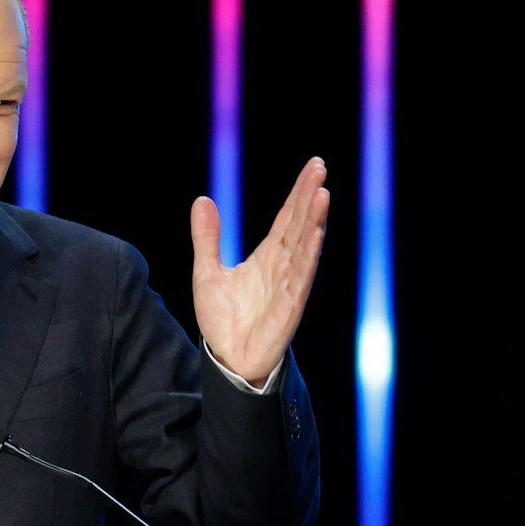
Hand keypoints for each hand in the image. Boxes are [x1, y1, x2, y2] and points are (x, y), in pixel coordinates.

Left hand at [190, 156, 328, 386]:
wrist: (226, 359)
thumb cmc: (223, 320)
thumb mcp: (207, 272)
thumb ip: (207, 238)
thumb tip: (202, 200)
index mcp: (269, 256)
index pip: (288, 217)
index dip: (300, 192)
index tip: (315, 166)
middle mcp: (283, 266)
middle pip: (299, 224)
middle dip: (310, 196)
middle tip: (320, 167)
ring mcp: (289, 285)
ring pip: (304, 247)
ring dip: (314, 221)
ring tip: (322, 194)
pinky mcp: (288, 307)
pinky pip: (301, 279)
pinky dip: (308, 256)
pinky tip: (316, 234)